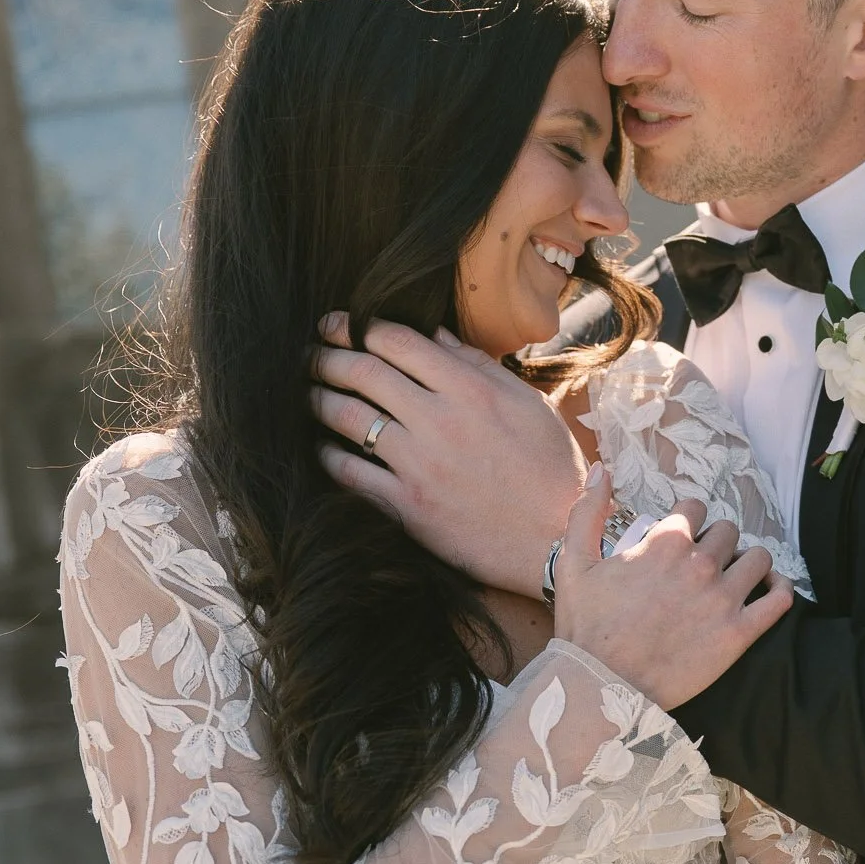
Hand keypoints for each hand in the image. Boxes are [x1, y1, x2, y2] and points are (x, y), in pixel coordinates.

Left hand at [311, 315, 584, 597]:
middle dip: (328, 356)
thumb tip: (434, 333)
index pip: (397, 341)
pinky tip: (323, 447)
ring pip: (349, 418)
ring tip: (311, 393)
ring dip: (320, 400)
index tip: (339, 324)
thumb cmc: (549, 468)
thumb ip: (478, 365)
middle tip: (312, 354)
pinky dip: (328, 455)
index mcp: (470, 389)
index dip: (357, 326)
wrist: (554, 539)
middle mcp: (440, 421)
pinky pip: (350, 472)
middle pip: (364, 373)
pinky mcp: (408, 506)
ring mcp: (420, 464)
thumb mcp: (527, 403)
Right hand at [556, 466, 793, 708]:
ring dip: (747, 561)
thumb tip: (601, 468)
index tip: (681, 537)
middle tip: (702, 562)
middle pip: (727, 530)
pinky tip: (770, 590)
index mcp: (666, 542)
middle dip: (716, 541)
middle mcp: (701, 563)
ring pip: (758, 557)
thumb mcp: (573, 562)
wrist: (601, 687)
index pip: (695, 508)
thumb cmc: (585, 627)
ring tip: (733, 576)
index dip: (687, 520)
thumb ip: (587, 510)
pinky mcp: (739, 634)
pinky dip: (780, 590)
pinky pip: (779, 600)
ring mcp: (724, 598)